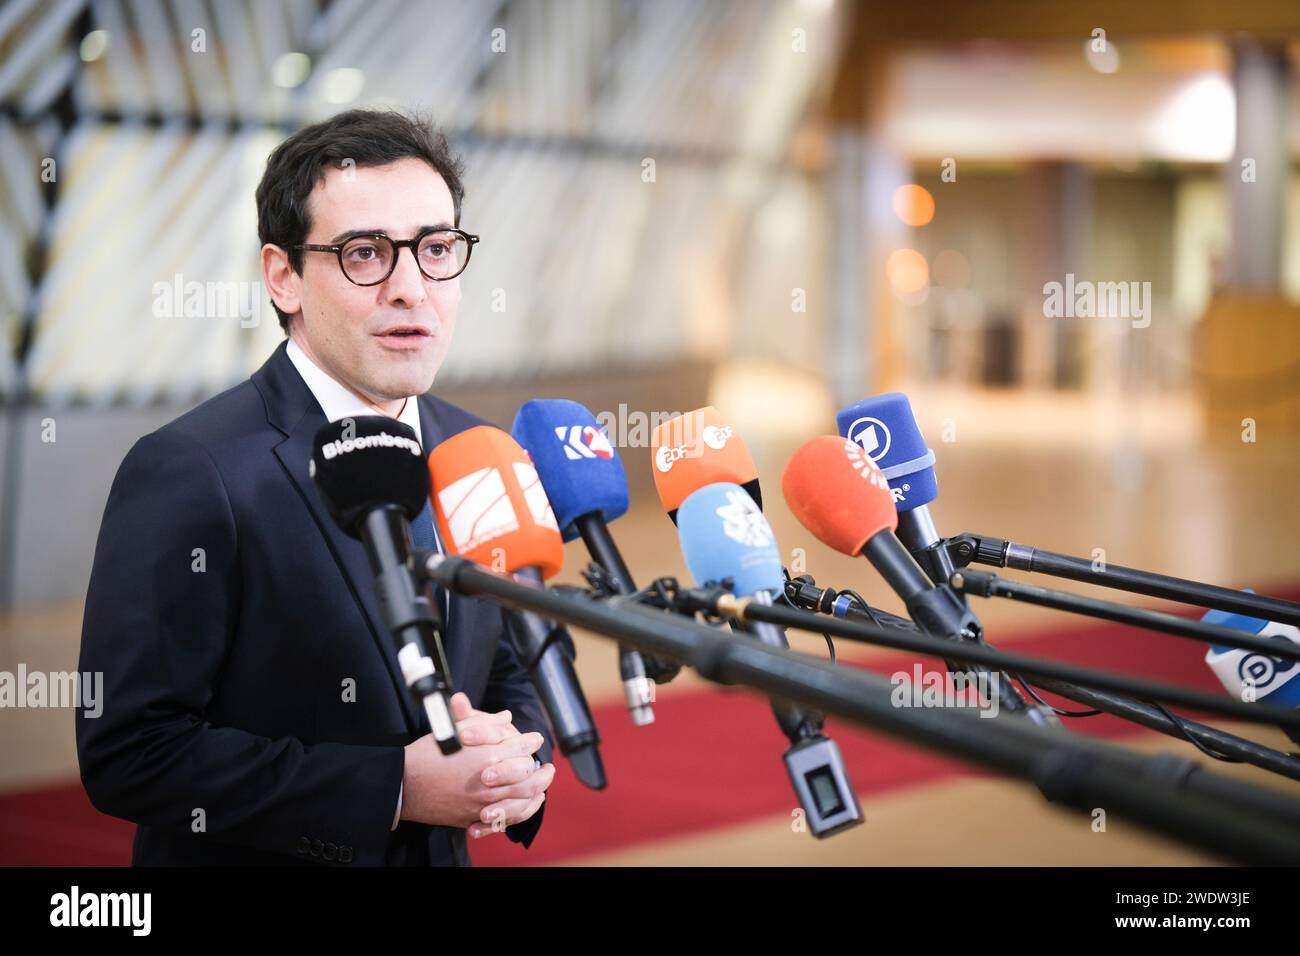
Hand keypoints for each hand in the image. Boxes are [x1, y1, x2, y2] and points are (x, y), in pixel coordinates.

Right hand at [399, 693, 552, 834]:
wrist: (402, 786)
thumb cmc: (426, 755)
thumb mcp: (452, 729)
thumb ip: (482, 722)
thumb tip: (505, 717)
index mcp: (484, 755)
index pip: (518, 747)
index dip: (529, 741)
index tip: (536, 738)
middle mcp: (488, 781)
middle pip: (526, 775)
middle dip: (540, 769)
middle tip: (549, 765)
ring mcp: (482, 803)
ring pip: (520, 799)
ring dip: (537, 791)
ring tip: (543, 784)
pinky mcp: (473, 818)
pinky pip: (505, 819)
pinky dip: (520, 812)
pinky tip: (526, 805)